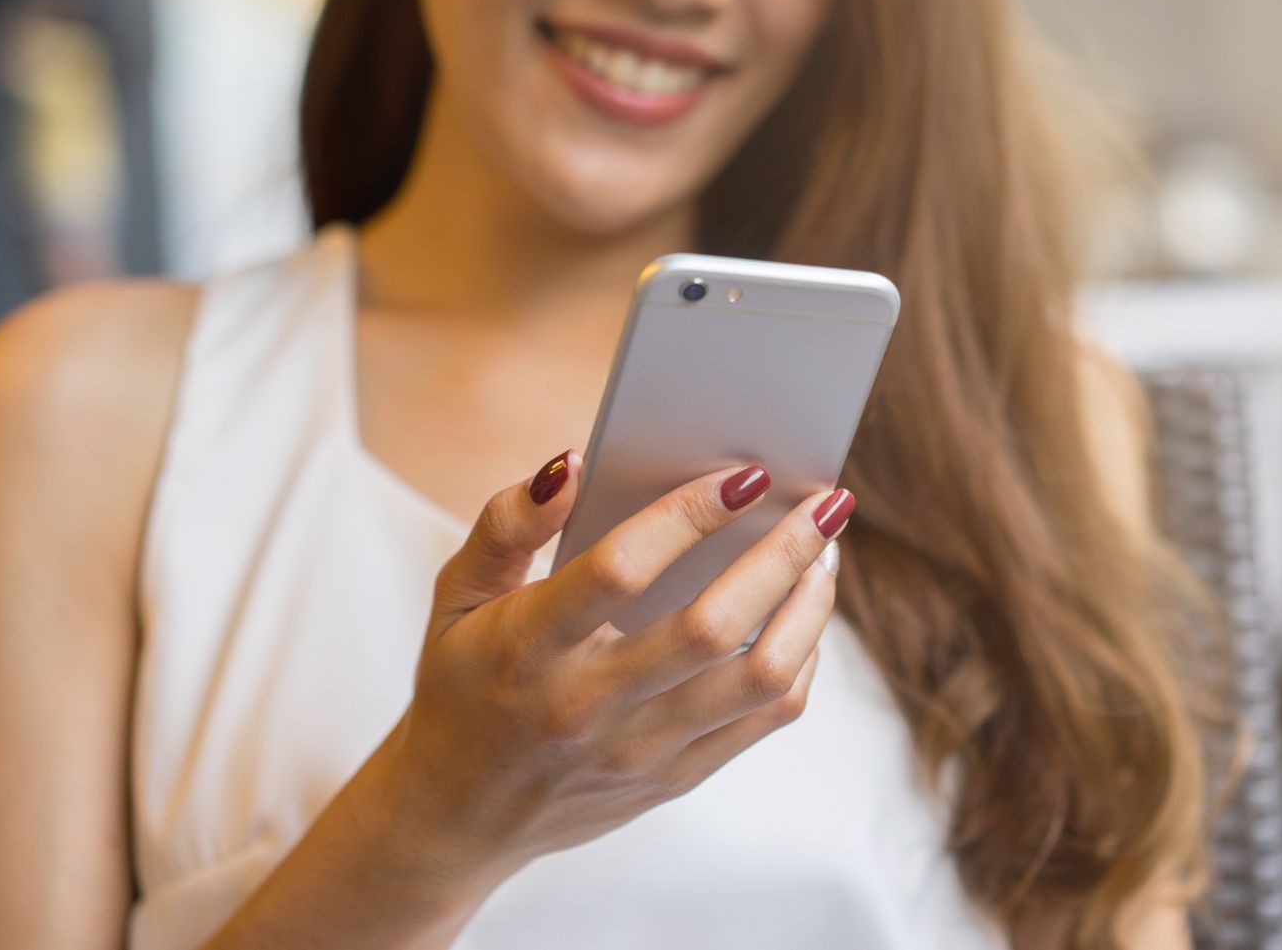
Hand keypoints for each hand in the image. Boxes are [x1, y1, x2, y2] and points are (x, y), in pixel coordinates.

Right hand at [366, 452, 852, 887]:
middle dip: (783, 553)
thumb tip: (570, 464)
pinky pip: (766, 717)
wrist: (457, 817)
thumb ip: (506, 525)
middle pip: (711, 626)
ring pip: (758, 677)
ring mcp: (638, 750)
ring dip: (809, 606)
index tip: (749, 474)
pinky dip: (802, 658)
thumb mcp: (455, 597)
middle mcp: (587, 703)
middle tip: (826, 502)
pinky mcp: (674, 779)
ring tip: (826, 553)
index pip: (620, 569)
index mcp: (528, 646)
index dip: (689, 515)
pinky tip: (806, 614)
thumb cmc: (463, 682)